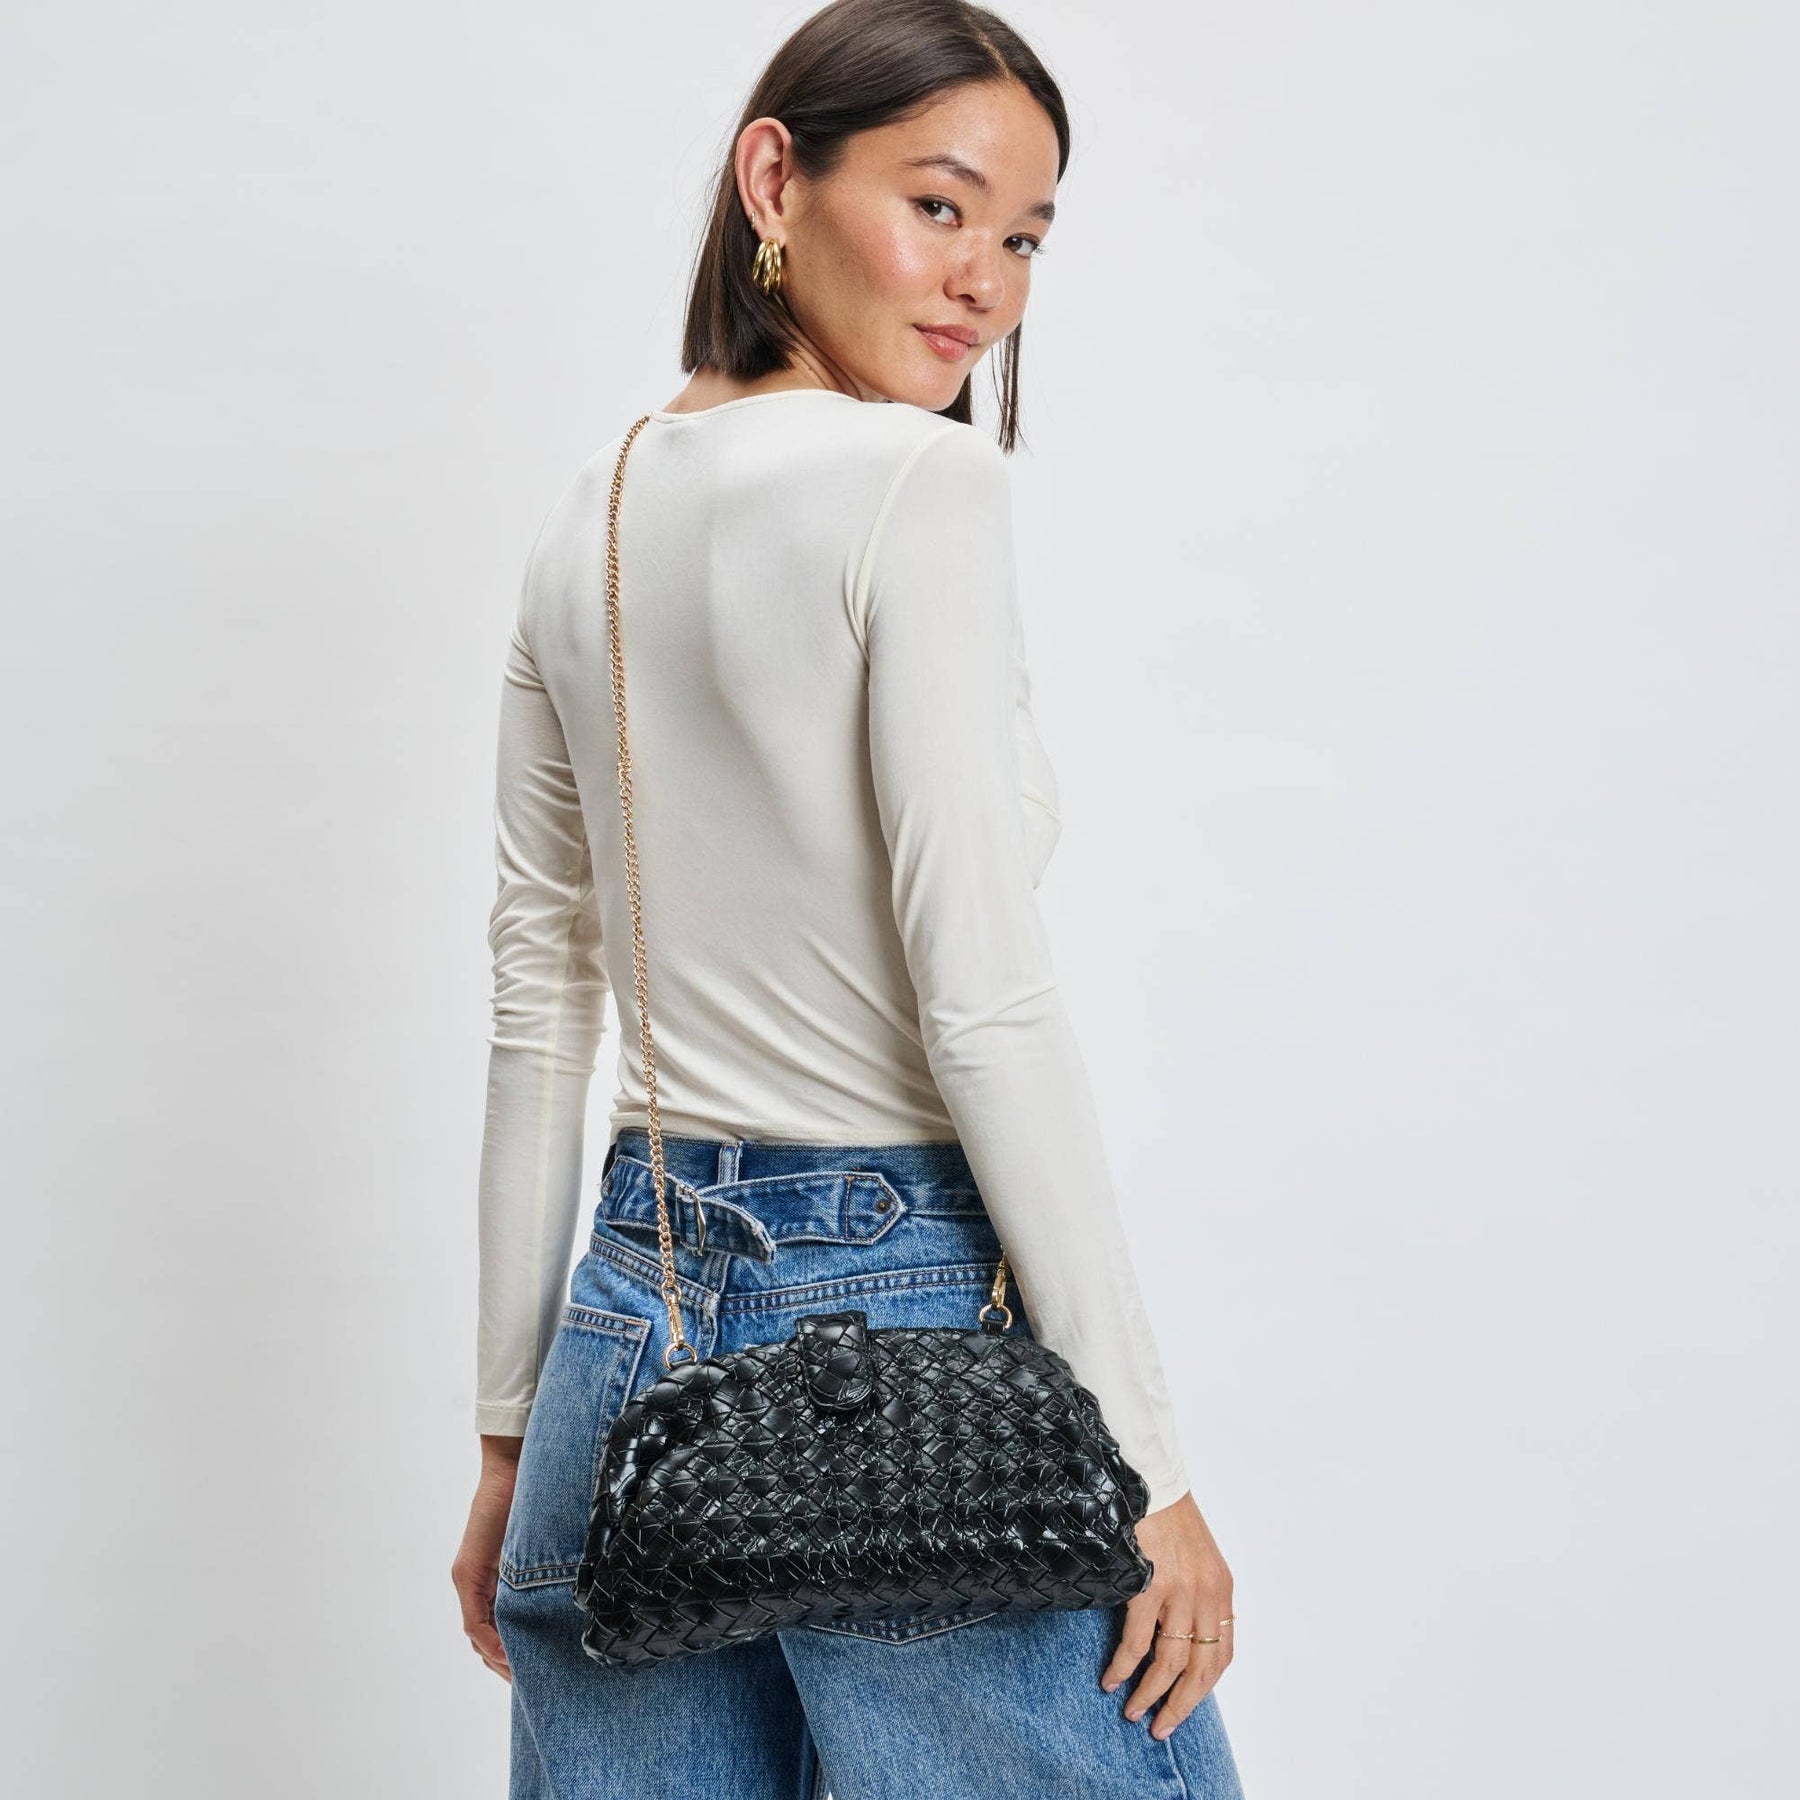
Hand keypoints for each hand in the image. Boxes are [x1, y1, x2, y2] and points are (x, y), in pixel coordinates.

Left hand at [452, 1435, 522, 1681]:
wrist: (514, 1465)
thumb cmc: (534, 1497)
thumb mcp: (542, 1545)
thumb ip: (545, 1572)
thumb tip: (568, 1598)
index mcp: (497, 1576)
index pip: (499, 1625)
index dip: (514, 1651)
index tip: (538, 1668)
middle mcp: (476, 1580)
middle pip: (485, 1637)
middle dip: (506, 1662)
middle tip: (531, 1681)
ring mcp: (469, 1577)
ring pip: (478, 1633)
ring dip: (498, 1657)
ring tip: (522, 1675)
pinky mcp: (467, 1572)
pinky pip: (474, 1621)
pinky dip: (489, 1641)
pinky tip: (507, 1655)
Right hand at [1100, 1491, 1234, 1739]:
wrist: (1150, 1476)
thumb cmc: (1167, 1514)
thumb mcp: (1196, 1558)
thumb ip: (1195, 1595)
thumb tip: (1180, 1637)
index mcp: (1221, 1590)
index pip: (1223, 1655)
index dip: (1203, 1689)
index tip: (1184, 1707)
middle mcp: (1207, 1595)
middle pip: (1201, 1669)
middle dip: (1180, 1705)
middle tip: (1160, 1728)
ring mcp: (1180, 1591)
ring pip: (1171, 1662)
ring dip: (1151, 1694)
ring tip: (1132, 1710)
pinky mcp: (1151, 1584)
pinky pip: (1138, 1641)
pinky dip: (1125, 1666)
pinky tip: (1112, 1678)